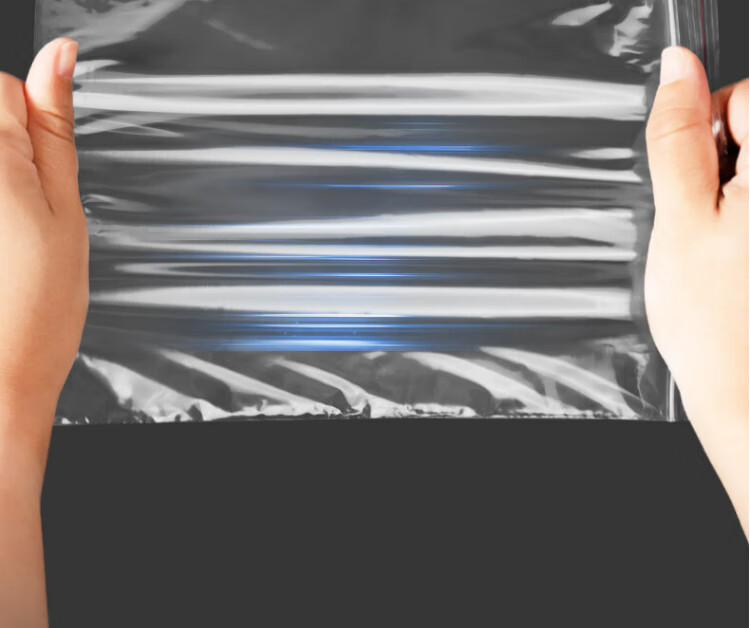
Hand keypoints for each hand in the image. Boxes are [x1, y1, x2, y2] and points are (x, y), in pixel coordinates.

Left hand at [0, 38, 87, 475]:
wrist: (0, 374)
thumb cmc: (36, 309)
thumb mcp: (66, 210)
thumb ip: (56, 130)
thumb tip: (60, 57)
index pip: (2, 86)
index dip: (33, 125)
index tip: (43, 172)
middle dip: (10, 154)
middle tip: (27, 212)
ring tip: (6, 239)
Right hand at [645, 46, 747, 534]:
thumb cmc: (719, 326)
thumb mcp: (680, 219)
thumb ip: (678, 137)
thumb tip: (678, 68)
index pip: (748, 97)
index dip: (707, 130)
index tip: (696, 177)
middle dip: (723, 164)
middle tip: (706, 223)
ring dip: (733, 197)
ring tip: (724, 251)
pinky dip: (744, 223)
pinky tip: (741, 262)